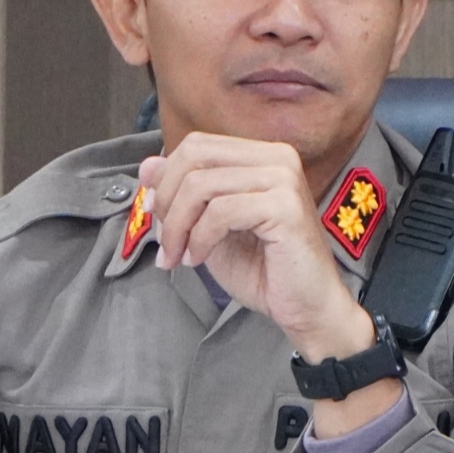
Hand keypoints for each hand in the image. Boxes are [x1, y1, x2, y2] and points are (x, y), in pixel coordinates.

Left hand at [139, 133, 369, 361]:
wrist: (307, 307)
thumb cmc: (264, 269)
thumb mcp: (208, 226)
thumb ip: (182, 195)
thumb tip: (146, 166)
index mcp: (262, 155)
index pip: (197, 145)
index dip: (166, 178)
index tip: (154, 215)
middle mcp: (277, 157)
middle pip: (195, 156)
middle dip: (168, 200)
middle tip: (166, 240)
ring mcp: (284, 179)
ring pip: (202, 185)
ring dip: (179, 226)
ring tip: (181, 256)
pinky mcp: (285, 207)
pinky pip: (221, 212)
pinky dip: (200, 238)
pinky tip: (200, 259)